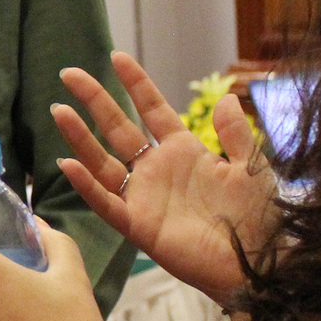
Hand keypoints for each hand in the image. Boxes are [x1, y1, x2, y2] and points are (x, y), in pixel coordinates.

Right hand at [53, 51, 279, 307]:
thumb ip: (236, 135)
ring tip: (59, 111)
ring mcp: (145, 197)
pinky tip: (66, 164)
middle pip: (118, 128)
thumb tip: (225, 98)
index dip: (135, 84)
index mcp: (184, 152)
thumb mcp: (252, 168)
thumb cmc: (260, 219)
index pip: (152, 110)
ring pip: (103, 161)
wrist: (260, 264)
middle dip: (95, 100)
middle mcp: (158, 170)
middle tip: (69, 74)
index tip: (117, 57)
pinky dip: (86, 185)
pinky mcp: (139, 226)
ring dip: (80, 138)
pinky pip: (106, 203)